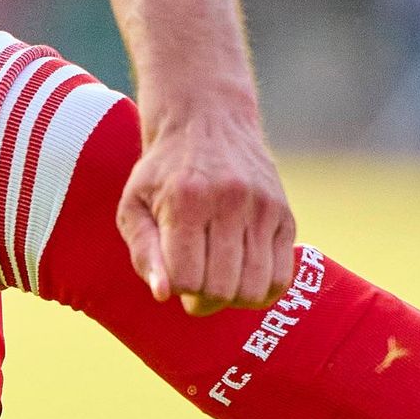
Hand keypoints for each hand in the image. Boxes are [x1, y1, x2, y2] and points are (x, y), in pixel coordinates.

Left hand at [118, 93, 298, 313]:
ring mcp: (263, 209)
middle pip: (221, 289)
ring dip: (233, 298)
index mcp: (186, 202)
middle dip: (203, 300)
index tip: (174, 276)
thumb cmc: (163, 171)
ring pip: (254, 289)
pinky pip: (282, 277)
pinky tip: (244, 276)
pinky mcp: (285, 215)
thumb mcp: (133, 204)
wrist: (208, 118)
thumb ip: (143, 251)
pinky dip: (263, 290)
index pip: (185, 279)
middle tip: (195, 285)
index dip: (176, 289)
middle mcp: (229, 203)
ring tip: (219, 280)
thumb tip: (163, 294)